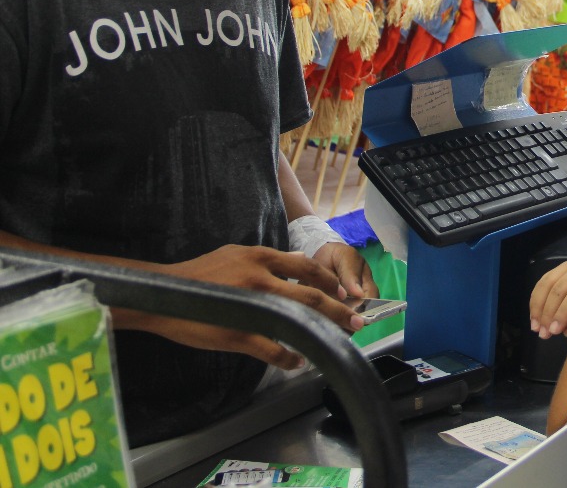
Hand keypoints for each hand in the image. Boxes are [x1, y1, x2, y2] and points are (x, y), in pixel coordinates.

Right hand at [134, 244, 370, 368]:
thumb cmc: (198, 276)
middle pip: (310, 294)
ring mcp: (248, 306)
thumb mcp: (234, 255)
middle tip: (356, 320)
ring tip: (335, 340)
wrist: (160, 294)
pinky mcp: (237, 333)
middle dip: (338, 308)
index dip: (329, 281)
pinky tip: (297, 361)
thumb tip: (299, 263)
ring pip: (297, 319)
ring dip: (320, 331)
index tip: (343, 293)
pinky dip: (289, 357)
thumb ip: (266, 260)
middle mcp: (258, 277)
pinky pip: (273, 348)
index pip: (305, 266)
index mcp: (258, 257)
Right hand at [530, 257, 566, 338]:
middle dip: (548, 313)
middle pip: (560, 289)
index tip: (553, 331)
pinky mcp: (561, 266)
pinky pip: (544, 281)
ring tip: (535, 326)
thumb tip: (564, 330)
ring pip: (548, 284)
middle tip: (543, 333)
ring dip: (538, 307)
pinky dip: (536, 299)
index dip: (562, 314)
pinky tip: (534, 314)